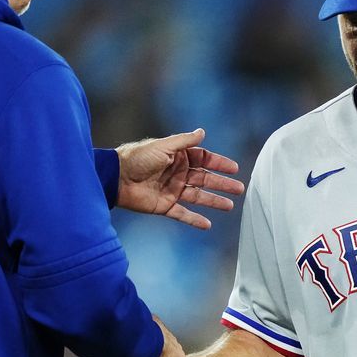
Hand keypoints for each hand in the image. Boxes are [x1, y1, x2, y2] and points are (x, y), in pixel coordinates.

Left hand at [116, 128, 244, 229]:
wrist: (117, 178)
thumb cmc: (138, 158)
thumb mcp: (164, 146)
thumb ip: (185, 141)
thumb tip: (202, 131)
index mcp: (178, 157)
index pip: (204, 159)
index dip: (219, 163)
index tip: (234, 168)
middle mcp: (178, 173)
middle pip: (205, 179)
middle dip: (222, 184)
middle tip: (239, 189)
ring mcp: (172, 190)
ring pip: (198, 197)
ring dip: (214, 201)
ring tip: (230, 206)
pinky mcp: (165, 206)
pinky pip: (183, 214)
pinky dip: (195, 220)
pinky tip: (208, 224)